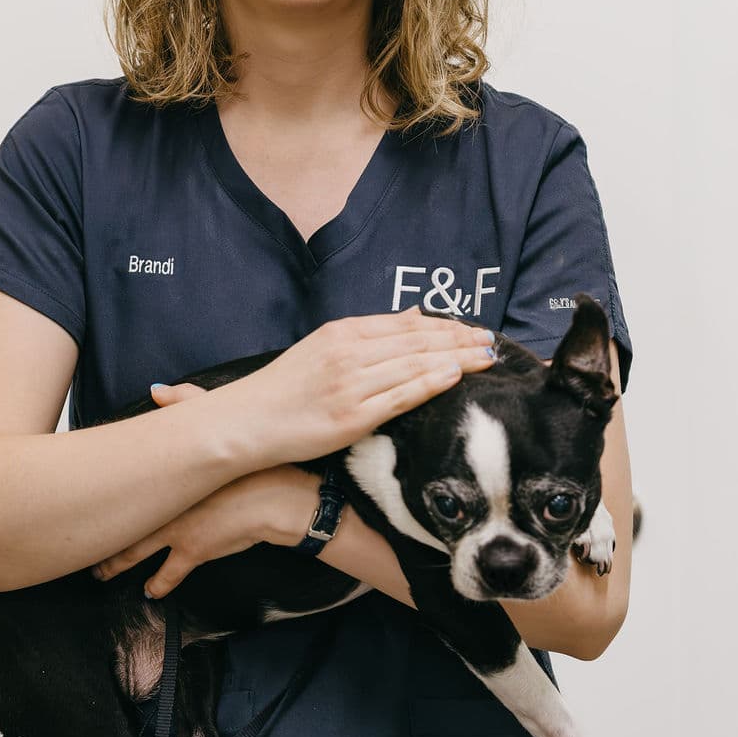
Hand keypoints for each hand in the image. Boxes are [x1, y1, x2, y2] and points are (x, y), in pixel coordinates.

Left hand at [92, 383, 316, 599]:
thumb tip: (156, 390)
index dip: (98, 496)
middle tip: (82, 548)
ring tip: (102, 575)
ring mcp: (176, 532)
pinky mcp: (195, 552)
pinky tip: (151, 594)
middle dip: (100, 539)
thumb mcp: (217, 425)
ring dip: (117, 566)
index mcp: (163, 477)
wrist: (275, 500)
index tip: (79, 501)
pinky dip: (159, 584)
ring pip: (136, 553)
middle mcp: (162, 507)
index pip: (121, 486)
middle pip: (121, 525)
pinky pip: (170, 574)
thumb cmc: (249, 462)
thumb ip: (185, 402)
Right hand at [211, 307, 496, 467]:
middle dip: (459, 339)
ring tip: (485, 357)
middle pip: (417, 341)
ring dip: (456, 358)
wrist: (247, 421)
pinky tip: (455, 376)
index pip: (406, 324)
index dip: (445, 325)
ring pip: (415, 365)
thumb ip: (368, 333)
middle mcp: (350, 353)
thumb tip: (413, 315)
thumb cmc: (284, 388)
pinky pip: (401, 396)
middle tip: (490, 340)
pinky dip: (431, 383)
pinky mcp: (352, 417)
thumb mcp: (322, 347)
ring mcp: (352, 384)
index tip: (472, 328)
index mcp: (343, 332)